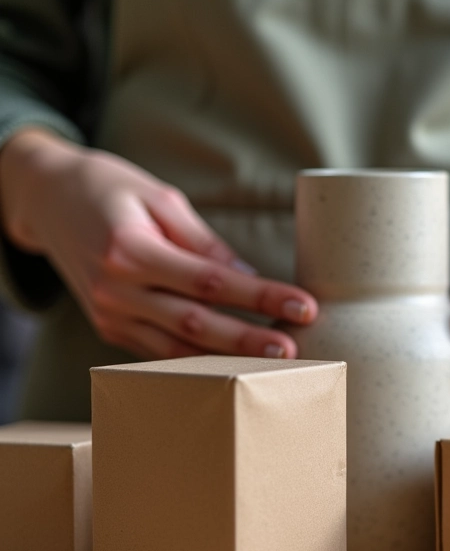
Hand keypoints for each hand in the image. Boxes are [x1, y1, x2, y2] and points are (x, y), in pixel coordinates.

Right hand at [0, 129, 316, 358]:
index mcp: (130, 250)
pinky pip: (160, 350)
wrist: (46, 199)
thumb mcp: (160, 199)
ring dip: (228, 358)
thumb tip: (249, 278)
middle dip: (249, 340)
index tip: (303, 305)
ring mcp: (109, 314)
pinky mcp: (109, 327)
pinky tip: (233, 362)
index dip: (261, 297)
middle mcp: (115, 289)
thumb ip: (205, 243)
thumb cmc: (109, 189)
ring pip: (178, 347)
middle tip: (293, 349)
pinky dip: (198, 358)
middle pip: (197, 323)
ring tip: (273, 362)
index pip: (211, 282)